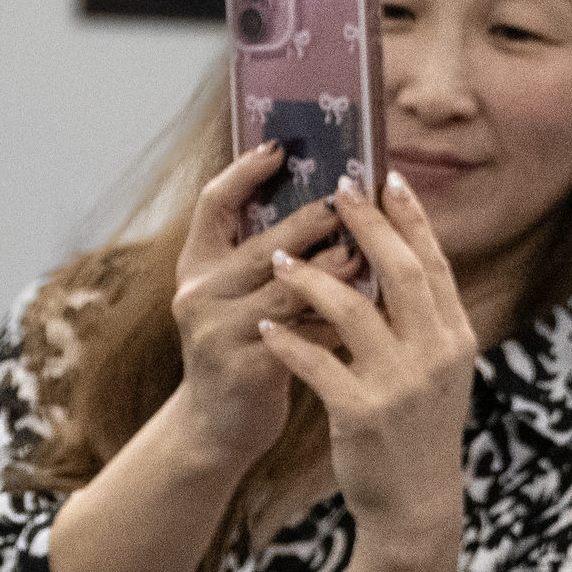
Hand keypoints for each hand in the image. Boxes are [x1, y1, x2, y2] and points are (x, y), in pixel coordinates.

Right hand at [170, 147, 358, 466]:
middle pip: (263, 243)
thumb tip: (339, 201)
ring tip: (373, 252)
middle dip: (314, 221)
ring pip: (288, 288)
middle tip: (357, 197)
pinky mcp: (242, 368)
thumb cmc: (249, 346)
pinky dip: (337, 320)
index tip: (282, 146)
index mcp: (199, 265)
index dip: (245, 172)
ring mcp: (215, 331)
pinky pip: (301, 335)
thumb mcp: (248, 295)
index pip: (213, 204)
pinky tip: (370, 311)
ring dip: (336, 270)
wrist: (220, 425)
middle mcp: (198, 292)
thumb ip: (278, 255)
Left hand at [254, 176, 478, 547]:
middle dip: (367, 226)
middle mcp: (437, 353)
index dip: (413, 219)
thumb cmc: (418, 430)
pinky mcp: (363, 413)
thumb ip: (423, 322)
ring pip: (353, 311)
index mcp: (456, 338)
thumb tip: (399, 267)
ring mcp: (402, 383)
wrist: (416, 500)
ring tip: (279, 257)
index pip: (435, 264)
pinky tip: (266, 326)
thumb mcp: (437, 371)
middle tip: (337, 189)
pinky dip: (289, 340)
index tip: (390, 179)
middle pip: (401, 273)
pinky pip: (317, 363)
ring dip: (312, 277)